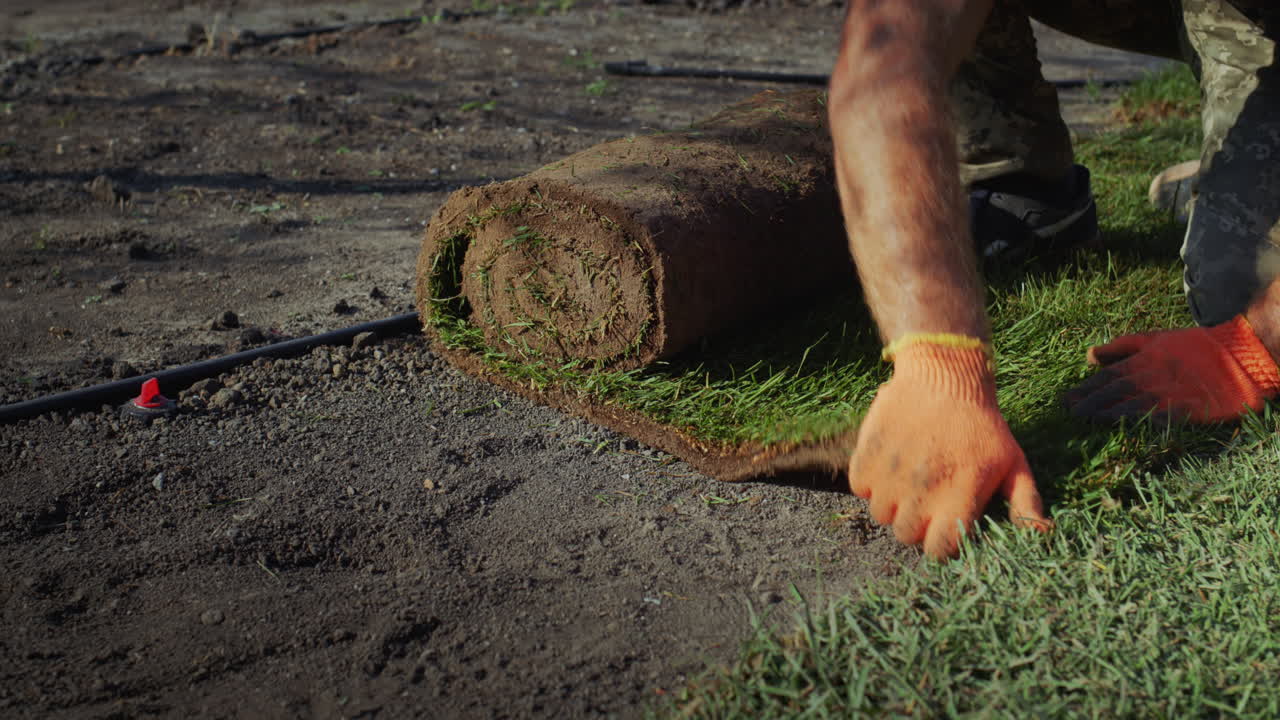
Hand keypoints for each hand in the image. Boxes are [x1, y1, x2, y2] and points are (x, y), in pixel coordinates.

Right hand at [849, 343, 1049, 557]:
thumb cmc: (983, 424)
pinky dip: (870, 480)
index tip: (945, 525)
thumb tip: (1042, 534)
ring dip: (892, 503)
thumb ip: (1026, 502)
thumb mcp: (1014, 462)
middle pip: (906, 535)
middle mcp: (921, 493)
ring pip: (880, 514)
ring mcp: (890, 475)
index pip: (938, 550)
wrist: (944, 376)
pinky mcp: (866, 455)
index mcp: (958, 498)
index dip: (941, 543)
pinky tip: (890, 463)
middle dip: (916, 523)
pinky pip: (859, 487)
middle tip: (926, 499)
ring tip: (908, 480)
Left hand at [1064, 315, 1279, 422]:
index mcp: (1142, 361)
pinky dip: (1141, 424)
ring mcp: (1168, 393)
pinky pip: (1160, 418)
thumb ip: (1122, 347)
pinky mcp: (1187, 409)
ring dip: (1107, 414)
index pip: (1106, 376)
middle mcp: (1151, 376)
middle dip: (1089, 402)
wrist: (1239, 354)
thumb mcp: (1155, 339)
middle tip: (1067, 412)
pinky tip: (1123, 430)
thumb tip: (1089, 355)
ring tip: (1086, 421)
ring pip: (1130, 405)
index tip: (1065, 399)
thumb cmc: (1195, 346)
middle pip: (1114, 390)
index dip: (1084, 388)